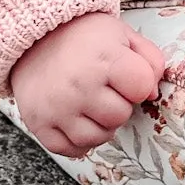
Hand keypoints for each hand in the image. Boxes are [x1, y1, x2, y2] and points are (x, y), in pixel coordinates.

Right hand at [8, 12, 165, 157]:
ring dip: (100, 125)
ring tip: (91, 104)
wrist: (33, 37)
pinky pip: (71, 150)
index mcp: (104, 58)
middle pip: (120, 116)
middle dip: (118, 103)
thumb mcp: (123, 34)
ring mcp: (57, 107)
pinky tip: (76, 120)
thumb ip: (150, 60)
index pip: (141, 87)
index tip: (125, 75)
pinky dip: (78, 141)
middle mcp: (80, 85)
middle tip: (104, 88)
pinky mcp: (38, 124)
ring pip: (98, 137)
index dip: (138, 83)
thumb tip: (151, 93)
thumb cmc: (83, 36)